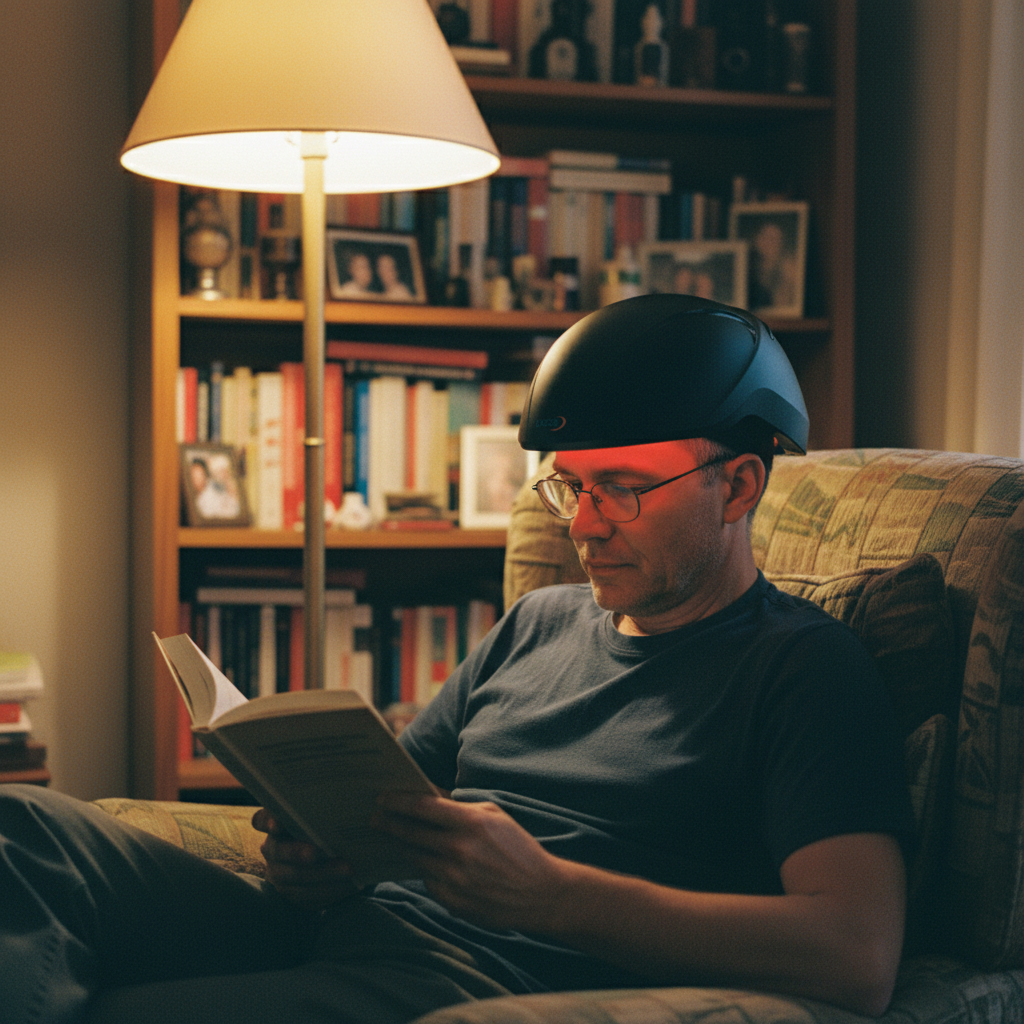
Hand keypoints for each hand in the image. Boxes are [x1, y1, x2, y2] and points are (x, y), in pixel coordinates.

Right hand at [251, 807, 359, 908]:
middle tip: (316, 853)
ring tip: (348, 869)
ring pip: (295, 877)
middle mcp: (272, 848)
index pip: (262, 820)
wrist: (335, 853)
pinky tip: (349, 884)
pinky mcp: (292, 894)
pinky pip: (307, 897)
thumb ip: (326, 808)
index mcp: (275, 822)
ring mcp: (279, 873)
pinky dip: (330, 890)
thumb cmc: (328, 824)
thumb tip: (351, 803)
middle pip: (279, 851)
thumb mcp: (324, 814)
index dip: (268, 822)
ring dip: (324, 874)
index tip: (278, 824)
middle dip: (298, 852)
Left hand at [371, 793, 567, 930]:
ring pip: (415, 858)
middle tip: (375, 818)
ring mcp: (453, 878)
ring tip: (393, 838)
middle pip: (410, 833)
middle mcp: (458, 850)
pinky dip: (425, 870)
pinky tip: (423, 862)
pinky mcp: (452, 900)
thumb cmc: (517, 848)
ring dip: (402, 847)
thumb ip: (461, 806)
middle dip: (389, 824)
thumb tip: (429, 798)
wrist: (539, 893)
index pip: (422, 808)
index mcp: (470, 823)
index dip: (397, 802)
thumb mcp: (494, 815)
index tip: (382, 798)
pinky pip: (428, 880)